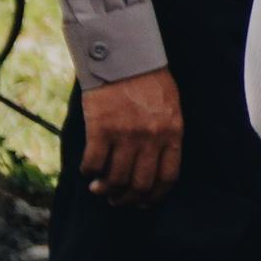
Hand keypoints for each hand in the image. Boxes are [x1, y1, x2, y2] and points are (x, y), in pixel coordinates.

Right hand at [77, 68, 183, 205]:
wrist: (126, 57)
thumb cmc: (150, 80)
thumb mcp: (171, 107)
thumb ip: (167, 134)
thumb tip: (155, 163)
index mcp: (173, 133)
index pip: (168, 177)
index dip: (155, 196)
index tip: (143, 202)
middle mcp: (151, 138)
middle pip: (140, 184)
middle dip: (128, 198)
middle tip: (117, 200)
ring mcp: (126, 135)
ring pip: (115, 178)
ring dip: (105, 190)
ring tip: (99, 189)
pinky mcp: (101, 129)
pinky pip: (93, 163)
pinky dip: (88, 172)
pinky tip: (87, 171)